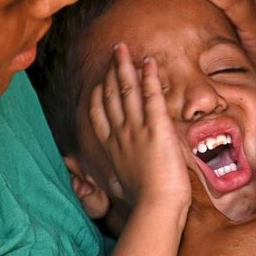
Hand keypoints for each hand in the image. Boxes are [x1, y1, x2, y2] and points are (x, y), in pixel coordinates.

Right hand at [89, 42, 190, 210]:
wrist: (156, 206)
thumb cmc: (142, 202)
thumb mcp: (119, 188)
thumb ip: (110, 180)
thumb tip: (100, 184)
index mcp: (113, 148)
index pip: (99, 115)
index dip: (99, 94)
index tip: (99, 81)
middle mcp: (121, 134)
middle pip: (111, 95)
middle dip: (111, 71)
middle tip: (115, 52)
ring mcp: (137, 129)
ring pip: (127, 90)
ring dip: (125, 67)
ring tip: (124, 48)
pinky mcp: (157, 128)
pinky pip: (151, 96)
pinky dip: (149, 77)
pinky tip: (148, 62)